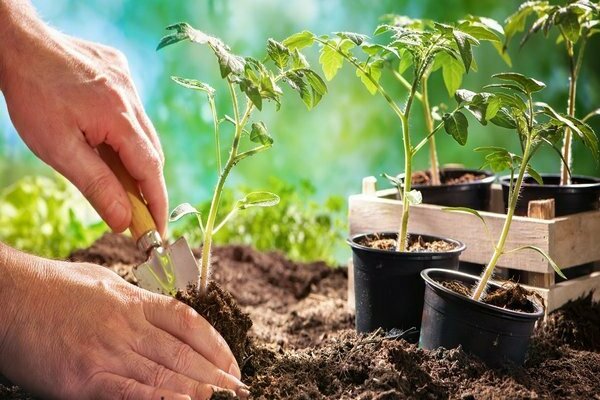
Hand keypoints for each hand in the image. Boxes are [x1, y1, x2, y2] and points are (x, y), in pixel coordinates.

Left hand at [0, 2, 166, 234]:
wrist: (17, 42)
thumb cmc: (33, 95)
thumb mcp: (59, 149)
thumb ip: (96, 186)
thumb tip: (123, 220)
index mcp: (119, 118)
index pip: (150, 171)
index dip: (157, 204)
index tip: (158, 232)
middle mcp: (132, 99)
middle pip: (152, 153)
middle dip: (146, 186)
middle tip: (134, 213)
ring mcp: (129, 82)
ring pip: (143, 133)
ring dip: (135, 160)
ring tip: (116, 177)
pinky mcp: (121, 72)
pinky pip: (133, 112)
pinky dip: (127, 134)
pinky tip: (105, 138)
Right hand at [0, 244, 247, 399]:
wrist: (10, 297)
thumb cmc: (55, 288)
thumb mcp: (105, 284)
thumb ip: (136, 302)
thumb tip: (162, 316)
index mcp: (135, 301)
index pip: (189, 323)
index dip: (217, 344)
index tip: (233, 362)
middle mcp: (128, 326)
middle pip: (183, 353)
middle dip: (216, 374)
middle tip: (240, 389)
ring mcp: (108, 352)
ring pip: (164, 375)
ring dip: (199, 391)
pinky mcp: (84, 379)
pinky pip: (130, 393)